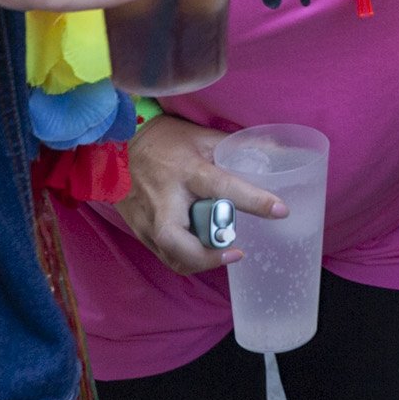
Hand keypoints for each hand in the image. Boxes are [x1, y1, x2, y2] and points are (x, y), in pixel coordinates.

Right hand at [115, 115, 285, 274]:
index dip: (253, 200)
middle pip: (176, 239)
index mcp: (186, 171)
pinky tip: (203, 253)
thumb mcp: (203, 137)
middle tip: (236, 251)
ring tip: (223, 253)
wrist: (117, 144)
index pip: (222, 187)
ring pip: (170, 254)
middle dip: (206, 255)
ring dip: (199, 262)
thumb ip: (239, 147)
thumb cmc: (166, 140)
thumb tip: (280, 152)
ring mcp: (146, 217)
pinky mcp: (138, 229)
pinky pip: (163, 254)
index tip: (280, 210)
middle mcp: (164, 198)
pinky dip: (185, 258)